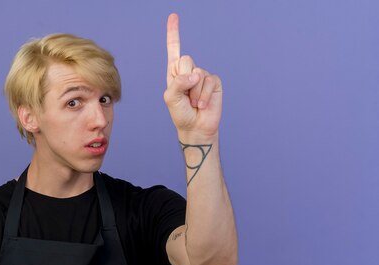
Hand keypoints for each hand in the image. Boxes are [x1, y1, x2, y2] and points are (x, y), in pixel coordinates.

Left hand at [163, 13, 221, 137]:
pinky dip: (203, 95)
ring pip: (197, 73)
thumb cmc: (180, 113)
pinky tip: (202, 104)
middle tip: (185, 96)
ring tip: (193, 103)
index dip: (173, 33)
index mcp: (175, 72)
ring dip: (194, 92)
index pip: (174, 49)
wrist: (195, 127)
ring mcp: (202, 76)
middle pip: (186, 60)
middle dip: (183, 79)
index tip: (173, 16)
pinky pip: (208, 81)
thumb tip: (195, 74)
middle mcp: (189, 71)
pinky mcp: (214, 82)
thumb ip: (178, 83)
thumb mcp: (171, 98)